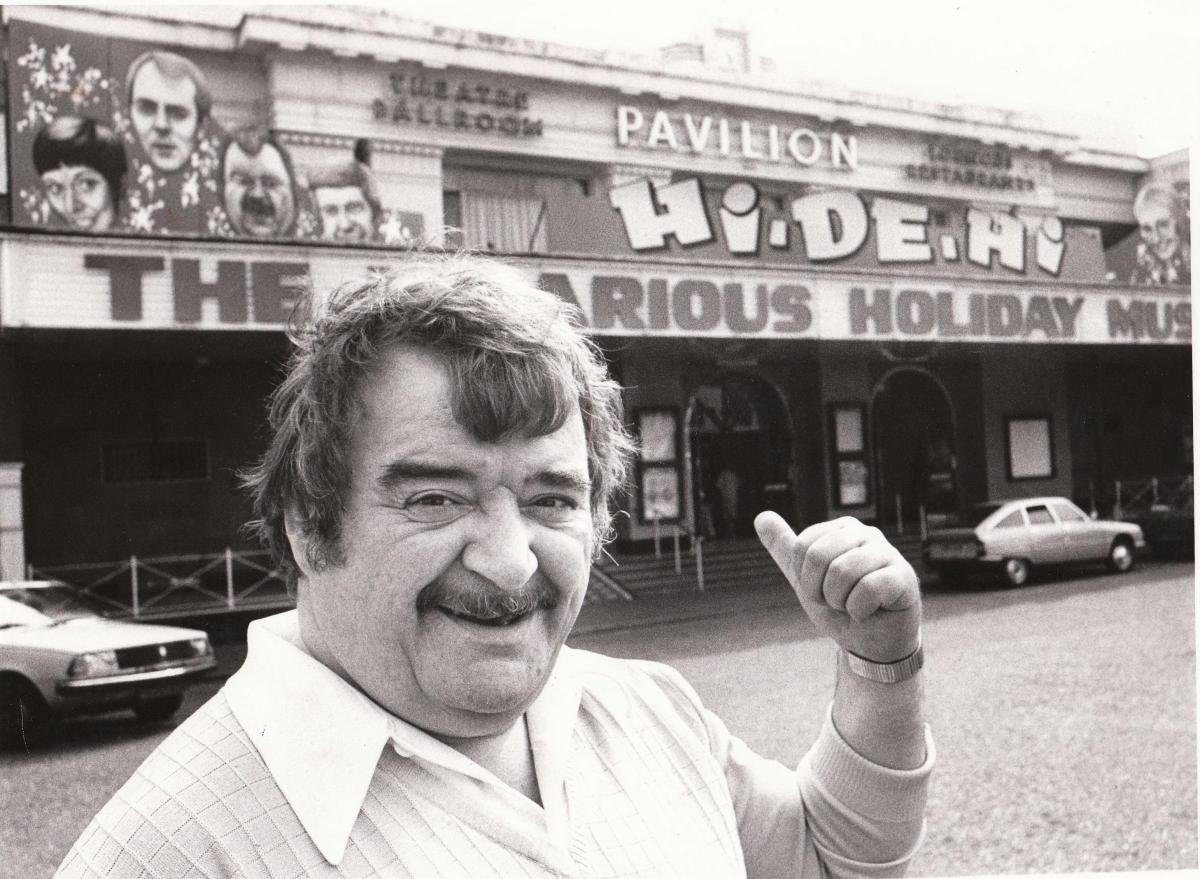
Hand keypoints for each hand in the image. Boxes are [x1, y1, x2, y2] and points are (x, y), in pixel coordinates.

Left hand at [755, 512, 920, 662]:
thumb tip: (761, 517)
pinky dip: (860, 609)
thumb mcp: (806, 578)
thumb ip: (785, 548)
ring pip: (843, 571)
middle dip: (820, 591)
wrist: (871, 644)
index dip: (806, 579)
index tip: (822, 590)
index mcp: (842, 529)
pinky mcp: (905, 576)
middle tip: (838, 602)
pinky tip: (870, 611)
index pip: (803, 546)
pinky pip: (868, 588)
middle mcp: (867, 533)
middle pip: (819, 556)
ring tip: (854, 606)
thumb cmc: (842, 606)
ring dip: (840, 601)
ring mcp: (888, 552)